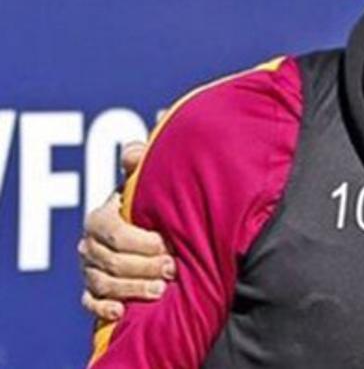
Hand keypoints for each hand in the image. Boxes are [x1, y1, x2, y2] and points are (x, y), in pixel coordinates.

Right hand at [78, 142, 175, 320]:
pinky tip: (122, 311)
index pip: (111, 231)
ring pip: (102, 283)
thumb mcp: (153, 180)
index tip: (167, 244)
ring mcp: (90, 269)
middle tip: (173, 269)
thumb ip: (143, 164)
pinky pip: (90, 303)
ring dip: (132, 288)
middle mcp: (90, 244)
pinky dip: (103, 308)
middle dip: (142, 266)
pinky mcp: (95, 292)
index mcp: (102, 216)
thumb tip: (131, 152)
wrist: (164, 230)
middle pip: (109, 260)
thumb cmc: (157, 201)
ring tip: (161, 290)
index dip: (139, 240)